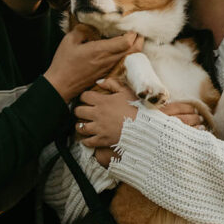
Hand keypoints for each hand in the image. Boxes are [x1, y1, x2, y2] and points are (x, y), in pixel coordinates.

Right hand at [44, 26, 142, 101]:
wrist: (61, 86)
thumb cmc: (63, 64)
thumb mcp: (69, 41)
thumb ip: (82, 30)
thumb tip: (92, 26)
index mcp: (100, 50)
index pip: (126, 42)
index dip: (132, 33)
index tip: (129, 26)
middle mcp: (108, 60)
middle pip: (134, 51)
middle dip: (139, 40)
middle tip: (137, 32)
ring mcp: (109, 68)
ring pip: (130, 58)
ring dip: (135, 48)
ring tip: (132, 40)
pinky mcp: (107, 74)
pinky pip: (123, 63)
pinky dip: (127, 56)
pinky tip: (122, 50)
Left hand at [75, 81, 208, 149]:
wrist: (145, 127)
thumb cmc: (137, 108)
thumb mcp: (126, 92)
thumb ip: (112, 84)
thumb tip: (98, 81)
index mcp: (103, 101)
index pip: (84, 96)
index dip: (84, 97)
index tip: (86, 99)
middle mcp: (97, 114)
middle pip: (78, 111)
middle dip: (79, 110)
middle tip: (83, 112)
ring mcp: (99, 128)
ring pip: (80, 127)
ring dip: (80, 125)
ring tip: (83, 125)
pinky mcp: (102, 140)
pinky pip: (87, 141)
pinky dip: (85, 140)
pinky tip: (87, 138)